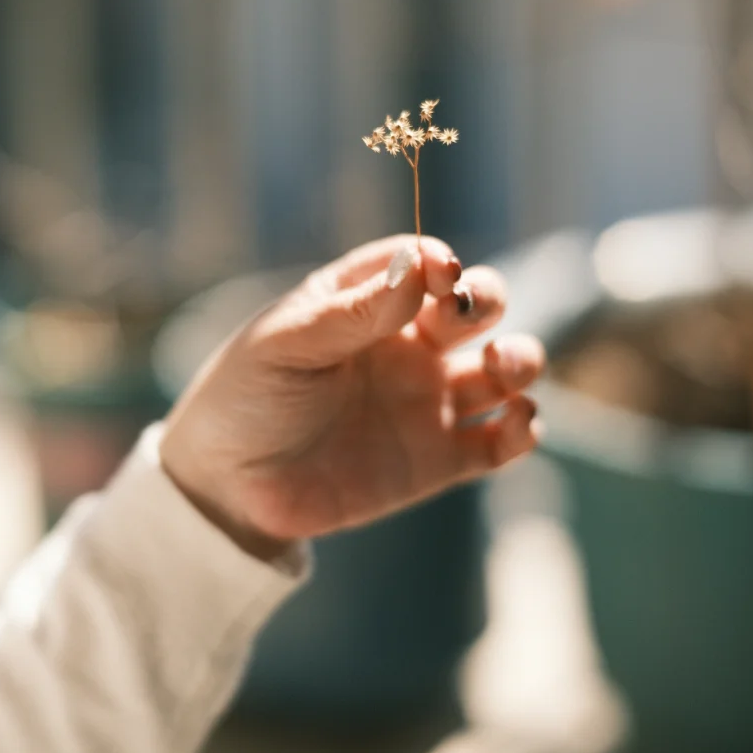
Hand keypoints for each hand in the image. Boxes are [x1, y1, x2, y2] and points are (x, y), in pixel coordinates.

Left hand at [158, 236, 544, 559]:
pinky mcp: (438, 460)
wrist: (226, 490)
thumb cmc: (246, 399)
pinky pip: (501, 441)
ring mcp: (426, 401)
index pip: (422, 263)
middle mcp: (406, 345)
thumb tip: (421, 269)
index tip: (440, 276)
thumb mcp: (286, 344)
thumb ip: (354, 311)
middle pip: (475, 305)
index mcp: (366, 303)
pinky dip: (525, 428)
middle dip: (486, 299)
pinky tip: (516, 422)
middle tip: (462, 316)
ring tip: (501, 369)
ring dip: (521, 360)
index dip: (440, 263)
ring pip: (503, 369)